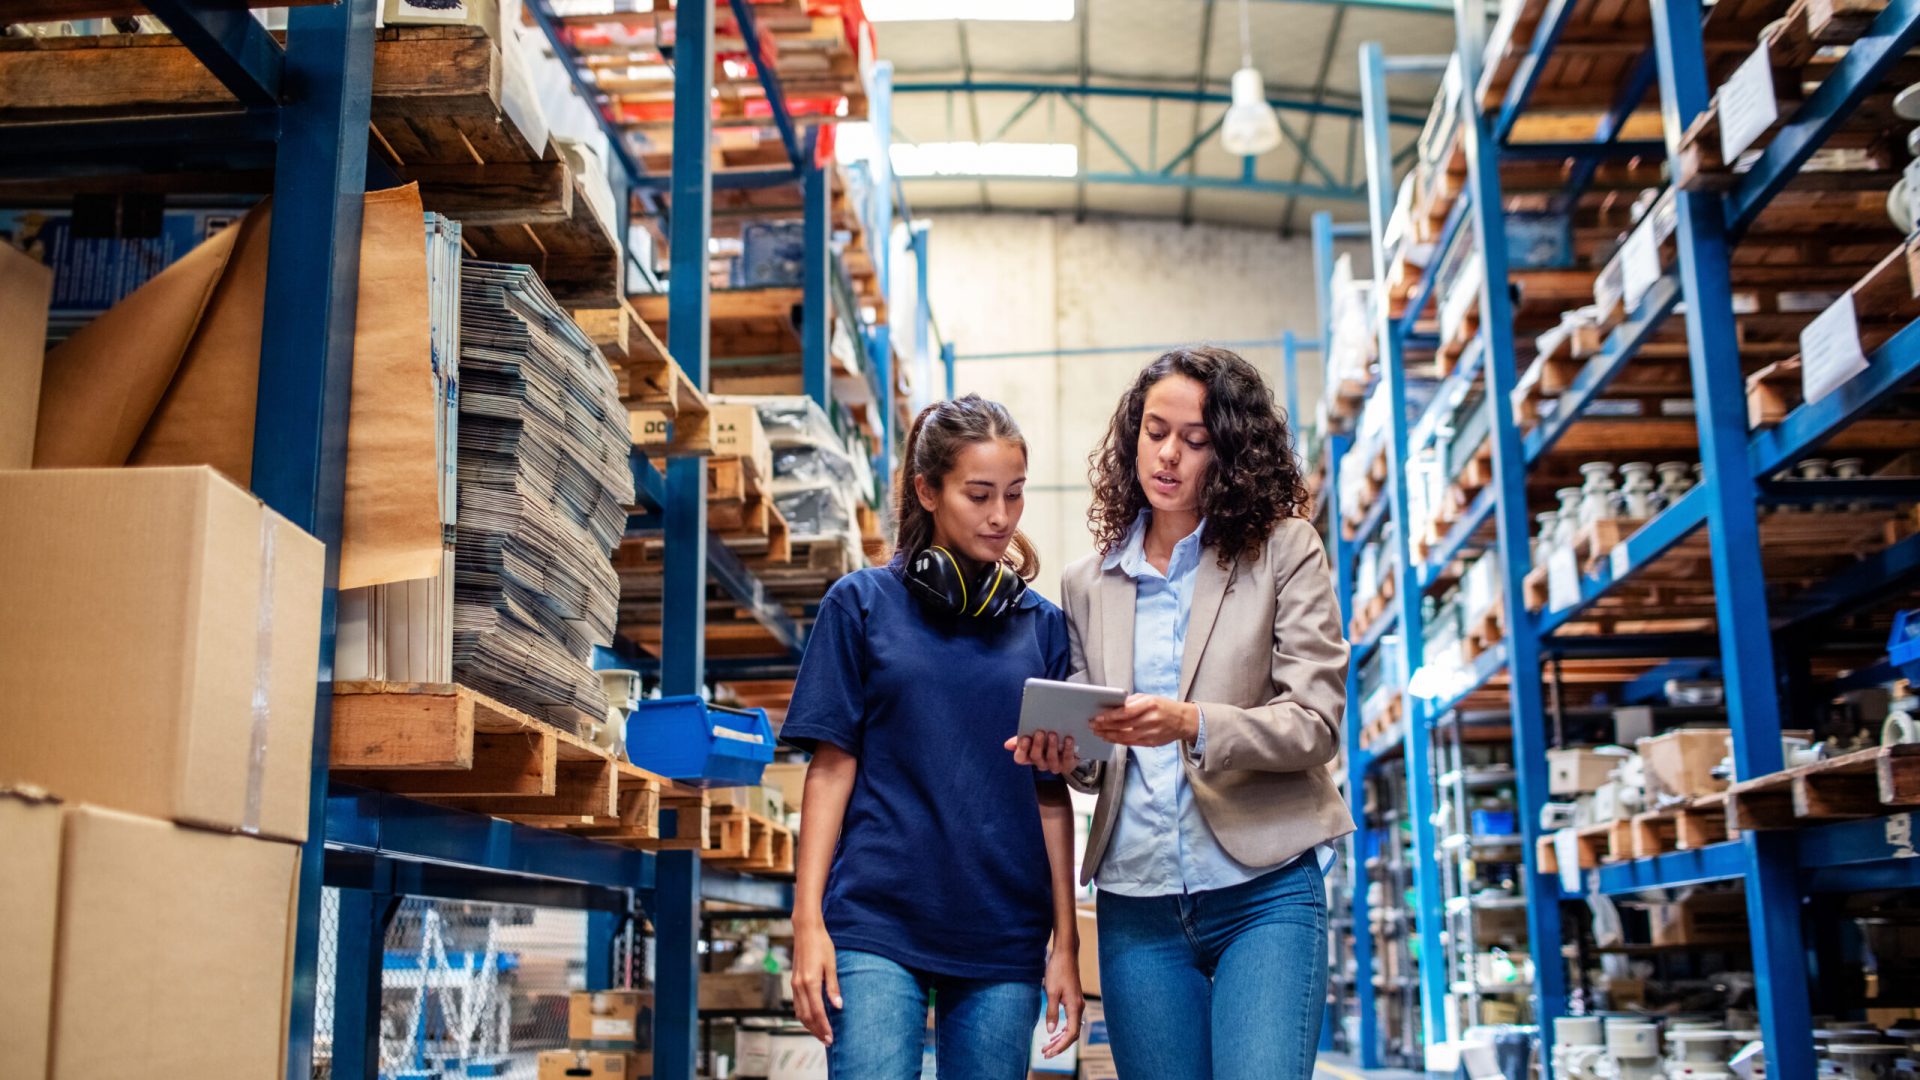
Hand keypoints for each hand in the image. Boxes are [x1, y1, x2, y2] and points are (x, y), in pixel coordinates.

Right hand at [791, 919, 841, 1044]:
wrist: (805, 931)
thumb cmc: (821, 945)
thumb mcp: (831, 965)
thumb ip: (833, 987)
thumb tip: (838, 1006)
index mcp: (810, 982)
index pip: (817, 1012)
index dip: (824, 1026)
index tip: (831, 1038)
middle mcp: (799, 986)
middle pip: (806, 1016)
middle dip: (816, 1030)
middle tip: (827, 1041)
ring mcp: (794, 984)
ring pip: (799, 1012)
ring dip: (809, 1025)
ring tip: (820, 1033)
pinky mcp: (793, 982)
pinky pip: (797, 1004)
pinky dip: (803, 1015)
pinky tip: (811, 1019)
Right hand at [1003, 730, 1081, 773]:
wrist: (1069, 746)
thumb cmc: (1047, 740)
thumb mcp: (1034, 737)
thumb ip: (1021, 738)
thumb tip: (1007, 745)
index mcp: (1029, 756)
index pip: (1020, 758)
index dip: (1022, 749)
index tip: (1025, 738)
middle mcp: (1041, 763)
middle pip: (1036, 757)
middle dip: (1037, 744)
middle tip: (1040, 732)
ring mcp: (1054, 766)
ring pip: (1051, 759)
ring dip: (1052, 746)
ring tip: (1053, 734)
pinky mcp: (1068, 765)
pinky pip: (1067, 759)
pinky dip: (1068, 748)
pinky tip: (1068, 739)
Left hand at [1039, 943, 1084, 1057]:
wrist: (1065, 954)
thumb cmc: (1057, 970)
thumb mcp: (1051, 991)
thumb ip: (1051, 1012)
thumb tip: (1050, 1031)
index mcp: (1075, 1007)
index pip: (1071, 1033)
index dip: (1061, 1045)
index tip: (1049, 1052)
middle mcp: (1079, 1007)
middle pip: (1073, 1034)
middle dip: (1060, 1045)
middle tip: (1046, 1053)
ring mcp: (1078, 1003)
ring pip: (1072, 1028)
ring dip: (1061, 1038)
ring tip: (1048, 1046)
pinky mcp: (1074, 1000)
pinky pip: (1071, 1020)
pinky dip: (1063, 1029)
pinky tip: (1054, 1033)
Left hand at [1090, 694, 1197, 748]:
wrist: (1183, 721)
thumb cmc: (1163, 706)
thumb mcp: (1149, 697)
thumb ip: (1131, 702)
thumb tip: (1111, 707)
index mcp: (1149, 704)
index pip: (1125, 712)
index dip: (1109, 716)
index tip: (1097, 717)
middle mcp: (1150, 720)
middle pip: (1123, 725)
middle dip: (1104, 726)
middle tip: (1092, 725)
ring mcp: (1151, 733)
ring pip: (1125, 737)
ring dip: (1108, 735)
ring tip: (1097, 732)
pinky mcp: (1151, 743)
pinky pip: (1131, 743)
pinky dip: (1118, 741)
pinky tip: (1109, 738)